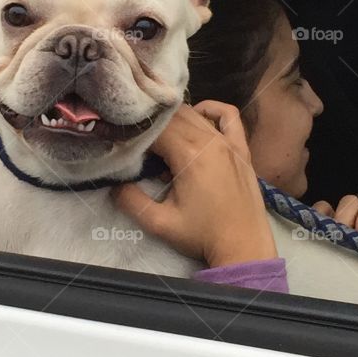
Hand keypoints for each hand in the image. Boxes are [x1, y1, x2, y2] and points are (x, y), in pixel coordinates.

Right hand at [112, 101, 276, 267]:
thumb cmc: (202, 235)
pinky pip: (228, 115)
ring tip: (162, 139)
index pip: (155, 129)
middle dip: (153, 126)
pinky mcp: (241, 148)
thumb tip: (114, 184)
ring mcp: (229, 142)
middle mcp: (210, 140)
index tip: (127, 146)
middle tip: (140, 144)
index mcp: (190, 155)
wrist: (243, 246)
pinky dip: (210, 110)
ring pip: (195, 114)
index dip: (137, 134)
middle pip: (173, 116)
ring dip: (174, 120)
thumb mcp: (160, 223)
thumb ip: (131, 201)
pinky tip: (198, 120)